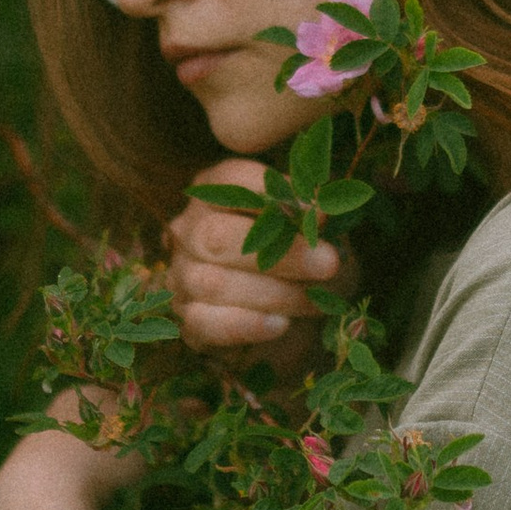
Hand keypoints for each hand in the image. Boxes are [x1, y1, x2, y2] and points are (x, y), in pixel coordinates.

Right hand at [167, 162, 355, 371]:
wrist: (298, 315)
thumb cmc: (305, 258)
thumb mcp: (314, 230)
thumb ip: (313, 215)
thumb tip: (320, 210)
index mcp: (216, 194)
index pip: (232, 184)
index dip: (277, 197)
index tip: (321, 215)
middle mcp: (189, 230)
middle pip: (217, 236)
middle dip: (280, 252)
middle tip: (328, 263)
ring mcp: (182, 277)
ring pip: (213, 283)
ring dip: (273, 294)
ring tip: (314, 300)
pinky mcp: (188, 320)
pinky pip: (204, 323)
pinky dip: (246, 325)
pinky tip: (280, 325)